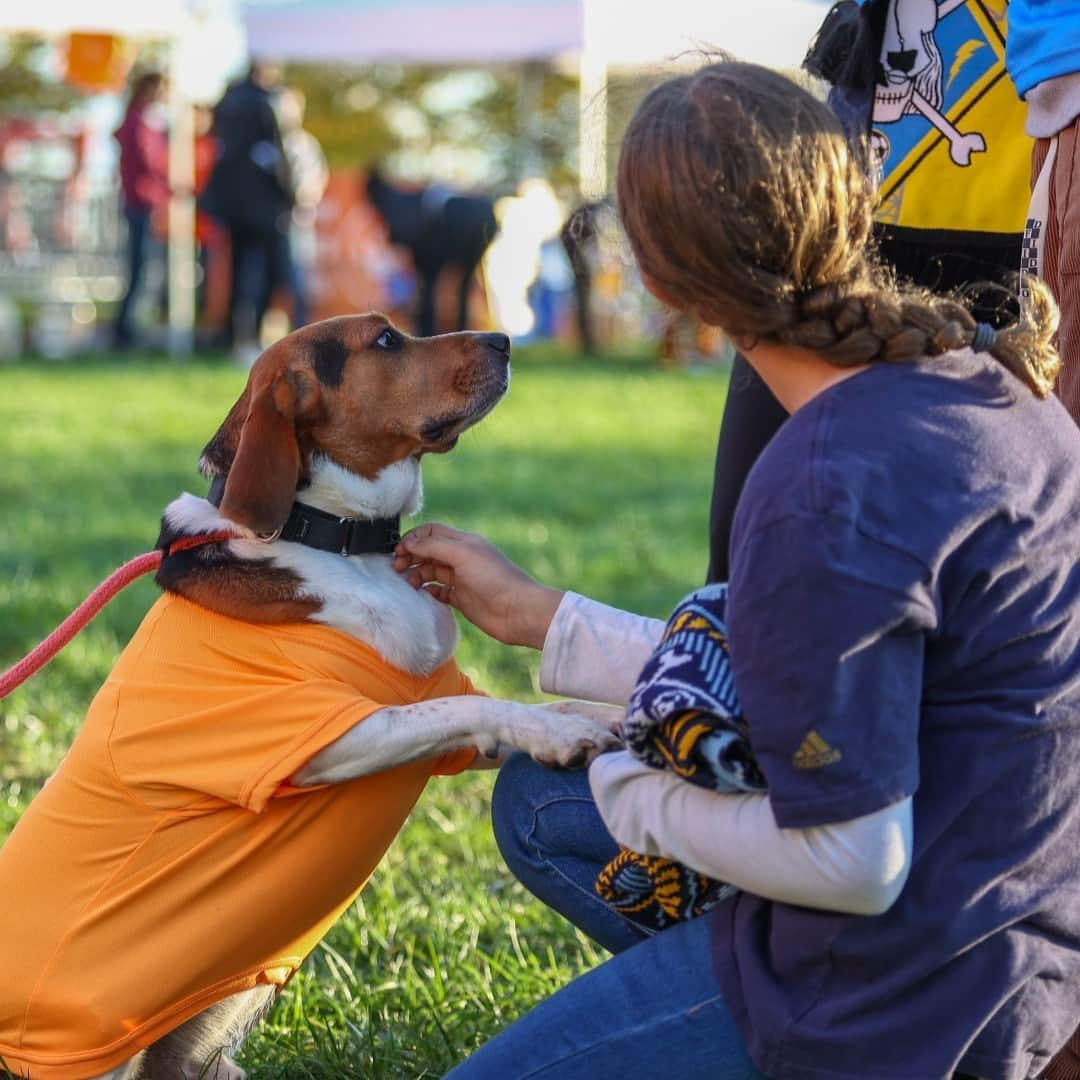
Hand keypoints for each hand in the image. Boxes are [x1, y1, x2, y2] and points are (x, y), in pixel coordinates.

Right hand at [393, 523, 563, 648]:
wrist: (518, 611)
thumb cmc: (495, 579)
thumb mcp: (463, 554)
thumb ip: (435, 546)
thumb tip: (410, 542)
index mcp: (464, 542)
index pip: (432, 532)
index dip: (413, 539)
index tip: (399, 551)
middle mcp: (462, 558)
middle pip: (428, 552)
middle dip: (411, 557)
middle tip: (397, 569)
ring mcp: (462, 579)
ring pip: (431, 572)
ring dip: (417, 575)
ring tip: (408, 584)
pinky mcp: (462, 599)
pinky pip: (439, 592)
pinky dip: (428, 592)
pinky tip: (423, 595)